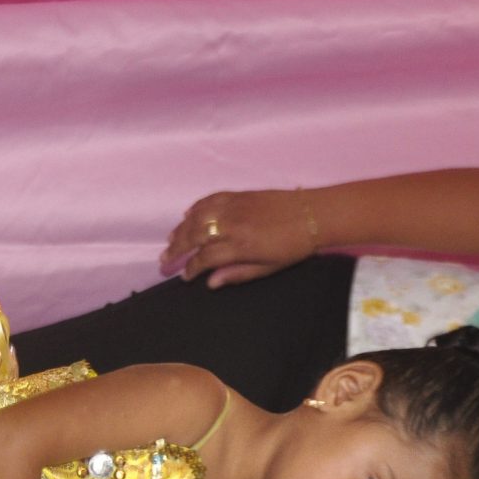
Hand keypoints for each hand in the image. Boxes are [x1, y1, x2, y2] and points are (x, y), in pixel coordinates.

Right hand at [159, 189, 316, 288]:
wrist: (313, 214)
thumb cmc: (293, 247)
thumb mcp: (268, 268)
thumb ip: (237, 274)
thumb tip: (211, 283)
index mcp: (240, 246)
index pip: (204, 258)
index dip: (190, 268)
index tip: (185, 276)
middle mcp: (232, 225)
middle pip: (193, 236)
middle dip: (176, 249)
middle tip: (165, 260)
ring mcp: (234, 207)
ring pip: (197, 217)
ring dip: (180, 229)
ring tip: (170, 240)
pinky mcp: (238, 195)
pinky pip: (209, 200)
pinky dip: (196, 207)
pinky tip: (187, 215)